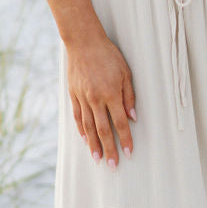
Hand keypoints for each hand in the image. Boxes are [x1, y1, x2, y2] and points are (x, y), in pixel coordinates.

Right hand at [65, 31, 136, 167]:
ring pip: (88, 127)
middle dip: (109, 149)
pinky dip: (81, 130)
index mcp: (111, 93)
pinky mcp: (73, 95)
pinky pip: (78, 117)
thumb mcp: (125, 73)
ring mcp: (82, 98)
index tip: (128, 152)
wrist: (83, 42)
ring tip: (97, 158)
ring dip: (93, 145)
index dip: (125, 139)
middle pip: (103, 130)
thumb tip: (133, 117)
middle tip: (112, 165)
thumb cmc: (108, 55)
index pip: (120, 122)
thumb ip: (129, 96)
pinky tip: (85, 140)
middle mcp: (96, 99)